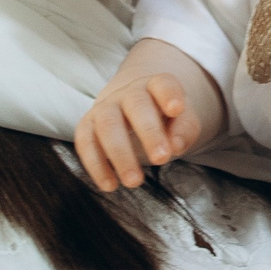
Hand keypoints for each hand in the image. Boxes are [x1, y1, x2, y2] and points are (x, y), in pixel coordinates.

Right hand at [75, 44, 219, 192]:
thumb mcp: (182, 120)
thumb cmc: (163, 118)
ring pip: (108, 125)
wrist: (132, 111)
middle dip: (149, 132)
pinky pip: (85, 142)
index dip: (169, 94)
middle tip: (161, 159)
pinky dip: (96, 165)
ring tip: (135, 182)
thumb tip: (175, 146)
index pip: (163, 84)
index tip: (177, 109)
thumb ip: (185, 129)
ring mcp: (105, 108)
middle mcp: (128, 93)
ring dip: (120, 154)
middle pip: (137, 105)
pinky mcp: (87, 126)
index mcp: (155, 86)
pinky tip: (110, 185)